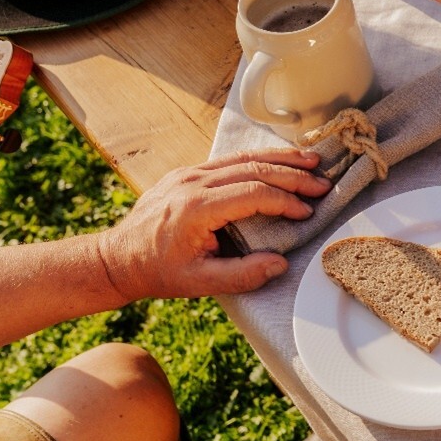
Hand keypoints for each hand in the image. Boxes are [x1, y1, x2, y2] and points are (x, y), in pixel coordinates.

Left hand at [97, 149, 331, 300]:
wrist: (117, 259)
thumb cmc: (158, 273)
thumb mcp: (200, 283)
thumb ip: (243, 275)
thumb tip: (280, 264)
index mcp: (196, 208)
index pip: (254, 193)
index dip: (286, 201)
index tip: (307, 213)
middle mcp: (193, 182)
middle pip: (254, 168)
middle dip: (293, 174)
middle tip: (322, 183)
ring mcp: (189, 173)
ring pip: (243, 157)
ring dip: (281, 158)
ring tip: (312, 161)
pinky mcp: (188, 172)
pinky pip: (230, 159)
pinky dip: (261, 158)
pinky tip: (281, 161)